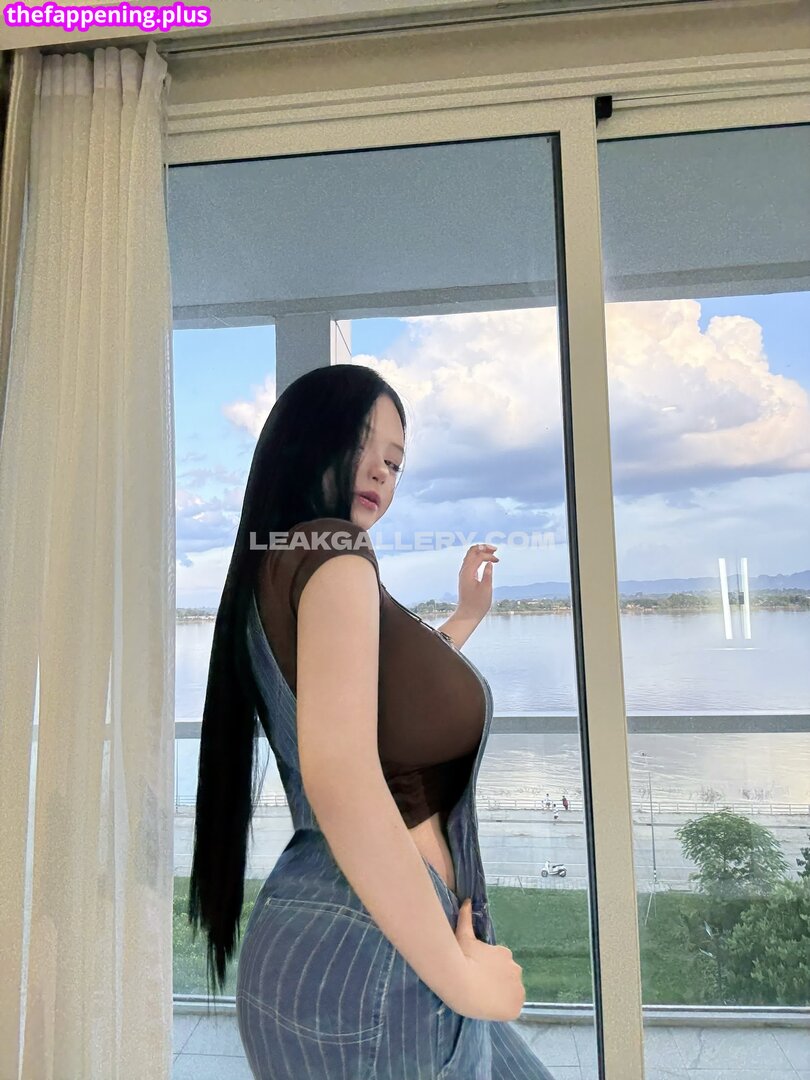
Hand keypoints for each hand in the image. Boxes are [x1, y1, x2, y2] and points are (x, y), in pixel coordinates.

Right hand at [447, 898, 524, 1020]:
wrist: (461, 981)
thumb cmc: (461, 957)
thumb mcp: (463, 935)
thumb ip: (466, 918)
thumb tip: (467, 901)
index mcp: (505, 954)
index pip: (501, 965)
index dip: (489, 970)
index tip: (477, 973)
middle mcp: (516, 969)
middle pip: (508, 978)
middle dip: (496, 981)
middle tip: (479, 985)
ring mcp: (517, 989)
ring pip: (510, 993)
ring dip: (501, 995)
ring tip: (483, 998)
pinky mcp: (515, 1007)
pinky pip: (512, 1008)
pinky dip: (504, 1008)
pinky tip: (490, 1007)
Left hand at [456, 543, 498, 623]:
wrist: (467, 614)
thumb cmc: (477, 604)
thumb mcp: (486, 589)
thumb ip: (488, 575)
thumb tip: (490, 563)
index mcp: (468, 572)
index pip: (478, 556)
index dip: (489, 555)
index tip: (498, 561)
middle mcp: (464, 571)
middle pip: (471, 551)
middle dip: (483, 547)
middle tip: (495, 549)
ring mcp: (464, 574)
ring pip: (470, 555)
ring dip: (480, 551)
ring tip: (492, 553)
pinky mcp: (466, 577)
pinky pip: (470, 562)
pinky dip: (478, 558)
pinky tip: (485, 561)